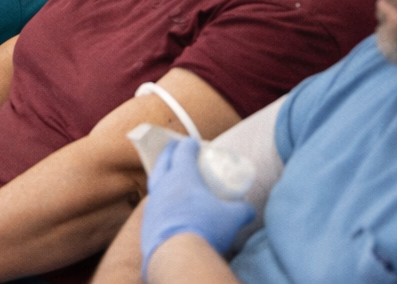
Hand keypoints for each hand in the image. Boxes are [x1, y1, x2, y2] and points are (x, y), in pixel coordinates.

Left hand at [140, 138, 253, 279]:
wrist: (177, 255)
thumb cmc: (206, 228)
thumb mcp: (232, 217)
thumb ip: (242, 210)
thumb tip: (249, 209)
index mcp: (182, 176)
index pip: (182, 152)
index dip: (187, 144)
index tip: (192, 141)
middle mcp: (163, 185)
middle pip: (162, 162)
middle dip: (168, 152)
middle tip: (173, 148)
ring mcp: (153, 204)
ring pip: (154, 183)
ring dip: (160, 176)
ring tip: (166, 176)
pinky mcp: (147, 223)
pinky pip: (153, 205)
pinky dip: (159, 200)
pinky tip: (164, 206)